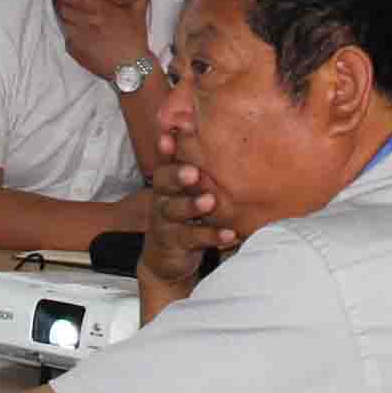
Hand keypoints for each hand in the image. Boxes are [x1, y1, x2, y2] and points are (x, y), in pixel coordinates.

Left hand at [50, 0, 152, 84]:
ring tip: (71, 14)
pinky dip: (70, 32)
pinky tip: (78, 32)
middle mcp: (86, 22)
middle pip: (64, 7)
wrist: (130, 68)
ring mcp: (78, 37)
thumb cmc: (134, 39)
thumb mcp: (138, 13)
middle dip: (62, 2)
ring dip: (65, 16)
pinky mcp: (75, 50)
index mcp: (100, 10)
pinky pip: (67, 36)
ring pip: (63, 21)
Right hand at [141, 130, 235, 290]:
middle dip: (177, 175)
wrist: (166, 258)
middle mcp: (162, 197)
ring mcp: (165, 221)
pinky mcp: (173, 243)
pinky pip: (192, 238)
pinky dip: (212, 235)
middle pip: (164, 182)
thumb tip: (213, 135)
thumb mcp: (187, 190)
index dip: (167, 148)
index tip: (173, 134)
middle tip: (192, 172)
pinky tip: (229, 233)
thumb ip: (198, 168)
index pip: (165, 159)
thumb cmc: (183, 214)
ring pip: (175, 210)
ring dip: (192, 205)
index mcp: (167, 180)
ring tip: (209, 201)